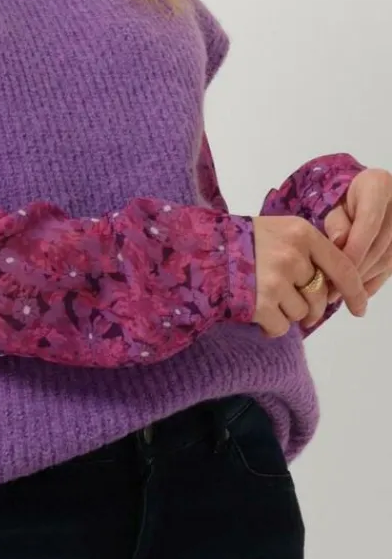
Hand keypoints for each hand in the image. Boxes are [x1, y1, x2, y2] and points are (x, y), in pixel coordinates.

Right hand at [251, 215, 367, 336]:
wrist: (199, 251)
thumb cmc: (240, 241)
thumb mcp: (278, 231)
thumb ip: (307, 251)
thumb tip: (333, 290)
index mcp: (301, 233)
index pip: (342, 267)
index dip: (355, 292)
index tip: (359, 309)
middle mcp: (292, 255)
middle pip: (319, 296)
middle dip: (309, 305)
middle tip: (288, 299)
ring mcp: (276, 280)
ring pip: (301, 314)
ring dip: (286, 313)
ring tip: (264, 297)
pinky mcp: (261, 304)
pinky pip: (282, 328)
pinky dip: (271, 326)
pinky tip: (255, 311)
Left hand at [323, 168, 391, 302]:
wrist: (360, 196)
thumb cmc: (342, 198)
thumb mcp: (333, 202)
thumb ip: (336, 221)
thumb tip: (340, 241)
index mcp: (378, 185)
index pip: (369, 223)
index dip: (354, 249)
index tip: (336, 269)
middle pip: (380, 245)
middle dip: (356, 269)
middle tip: (332, 288)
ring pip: (388, 259)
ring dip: (364, 280)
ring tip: (340, 293)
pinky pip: (391, 267)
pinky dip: (374, 282)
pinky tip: (358, 293)